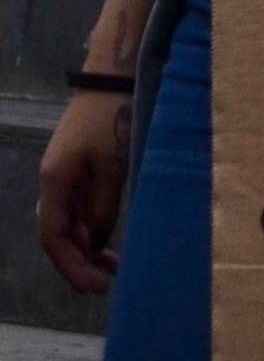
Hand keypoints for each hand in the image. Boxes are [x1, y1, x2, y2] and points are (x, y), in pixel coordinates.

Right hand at [39, 89, 127, 293]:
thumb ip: (103, 205)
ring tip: (114, 266)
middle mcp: (55, 181)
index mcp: (55, 183)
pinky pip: (82, 205)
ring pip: (72, 221)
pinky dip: (94, 224)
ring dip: (89, 244)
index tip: (92, 286)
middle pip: (60, 234)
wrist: (114, 74)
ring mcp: (67, 173)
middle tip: (105, 284)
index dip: (70, 265)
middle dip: (80, 261)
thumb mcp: (112, 164)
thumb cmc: (113, 116)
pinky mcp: (82, 164)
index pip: (53, 238)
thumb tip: (95, 239)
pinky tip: (110, 236)